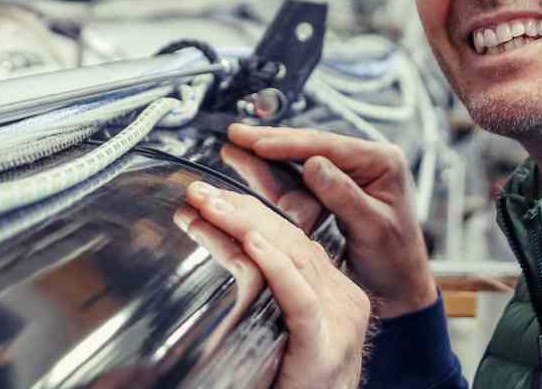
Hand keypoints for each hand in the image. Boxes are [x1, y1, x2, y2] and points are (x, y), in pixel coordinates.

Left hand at [182, 180, 370, 388]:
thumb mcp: (282, 334)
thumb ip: (268, 297)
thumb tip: (236, 258)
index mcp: (334, 296)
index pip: (294, 240)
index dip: (252, 214)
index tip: (212, 199)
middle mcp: (343, 302)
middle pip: (292, 240)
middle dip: (242, 210)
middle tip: (198, 192)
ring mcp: (339, 323)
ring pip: (292, 258)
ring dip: (243, 225)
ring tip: (207, 206)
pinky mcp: (325, 348)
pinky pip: (299, 298)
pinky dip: (274, 266)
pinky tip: (251, 241)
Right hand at [227, 124, 436, 318]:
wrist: (400, 288)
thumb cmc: (396, 261)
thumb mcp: (373, 228)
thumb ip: (344, 196)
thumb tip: (314, 164)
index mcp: (382, 162)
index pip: (329, 146)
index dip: (290, 144)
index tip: (258, 142)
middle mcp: (365, 162)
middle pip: (310, 146)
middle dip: (271, 142)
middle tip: (236, 134)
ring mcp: (348, 176)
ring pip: (299, 163)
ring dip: (266, 158)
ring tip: (234, 148)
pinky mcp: (334, 193)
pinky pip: (299, 184)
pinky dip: (273, 179)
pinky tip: (250, 168)